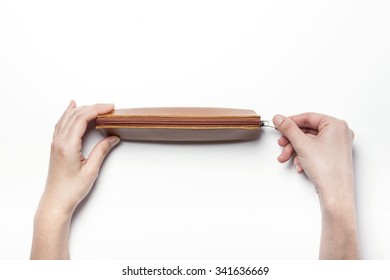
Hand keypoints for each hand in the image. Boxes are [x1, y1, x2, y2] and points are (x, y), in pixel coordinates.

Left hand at [31, 101, 119, 258]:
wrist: (56, 201)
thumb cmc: (71, 189)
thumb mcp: (91, 170)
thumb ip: (102, 151)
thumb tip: (112, 137)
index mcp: (67, 145)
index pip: (82, 119)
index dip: (97, 110)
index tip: (110, 108)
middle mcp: (59, 141)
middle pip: (75, 115)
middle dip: (93, 107)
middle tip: (108, 107)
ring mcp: (56, 143)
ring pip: (67, 118)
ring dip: (82, 109)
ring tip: (96, 106)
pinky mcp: (56, 146)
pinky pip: (61, 124)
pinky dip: (68, 114)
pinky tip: (72, 108)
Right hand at [273, 113, 358, 258]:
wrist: (335, 192)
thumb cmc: (327, 169)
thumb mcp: (302, 144)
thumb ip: (288, 128)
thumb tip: (280, 118)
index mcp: (336, 125)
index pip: (308, 117)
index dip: (291, 122)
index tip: (280, 125)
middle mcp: (339, 133)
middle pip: (307, 131)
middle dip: (292, 140)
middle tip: (282, 144)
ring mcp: (337, 145)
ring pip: (309, 142)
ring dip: (295, 150)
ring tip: (287, 158)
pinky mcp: (333, 156)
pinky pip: (314, 150)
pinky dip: (304, 156)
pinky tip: (300, 165)